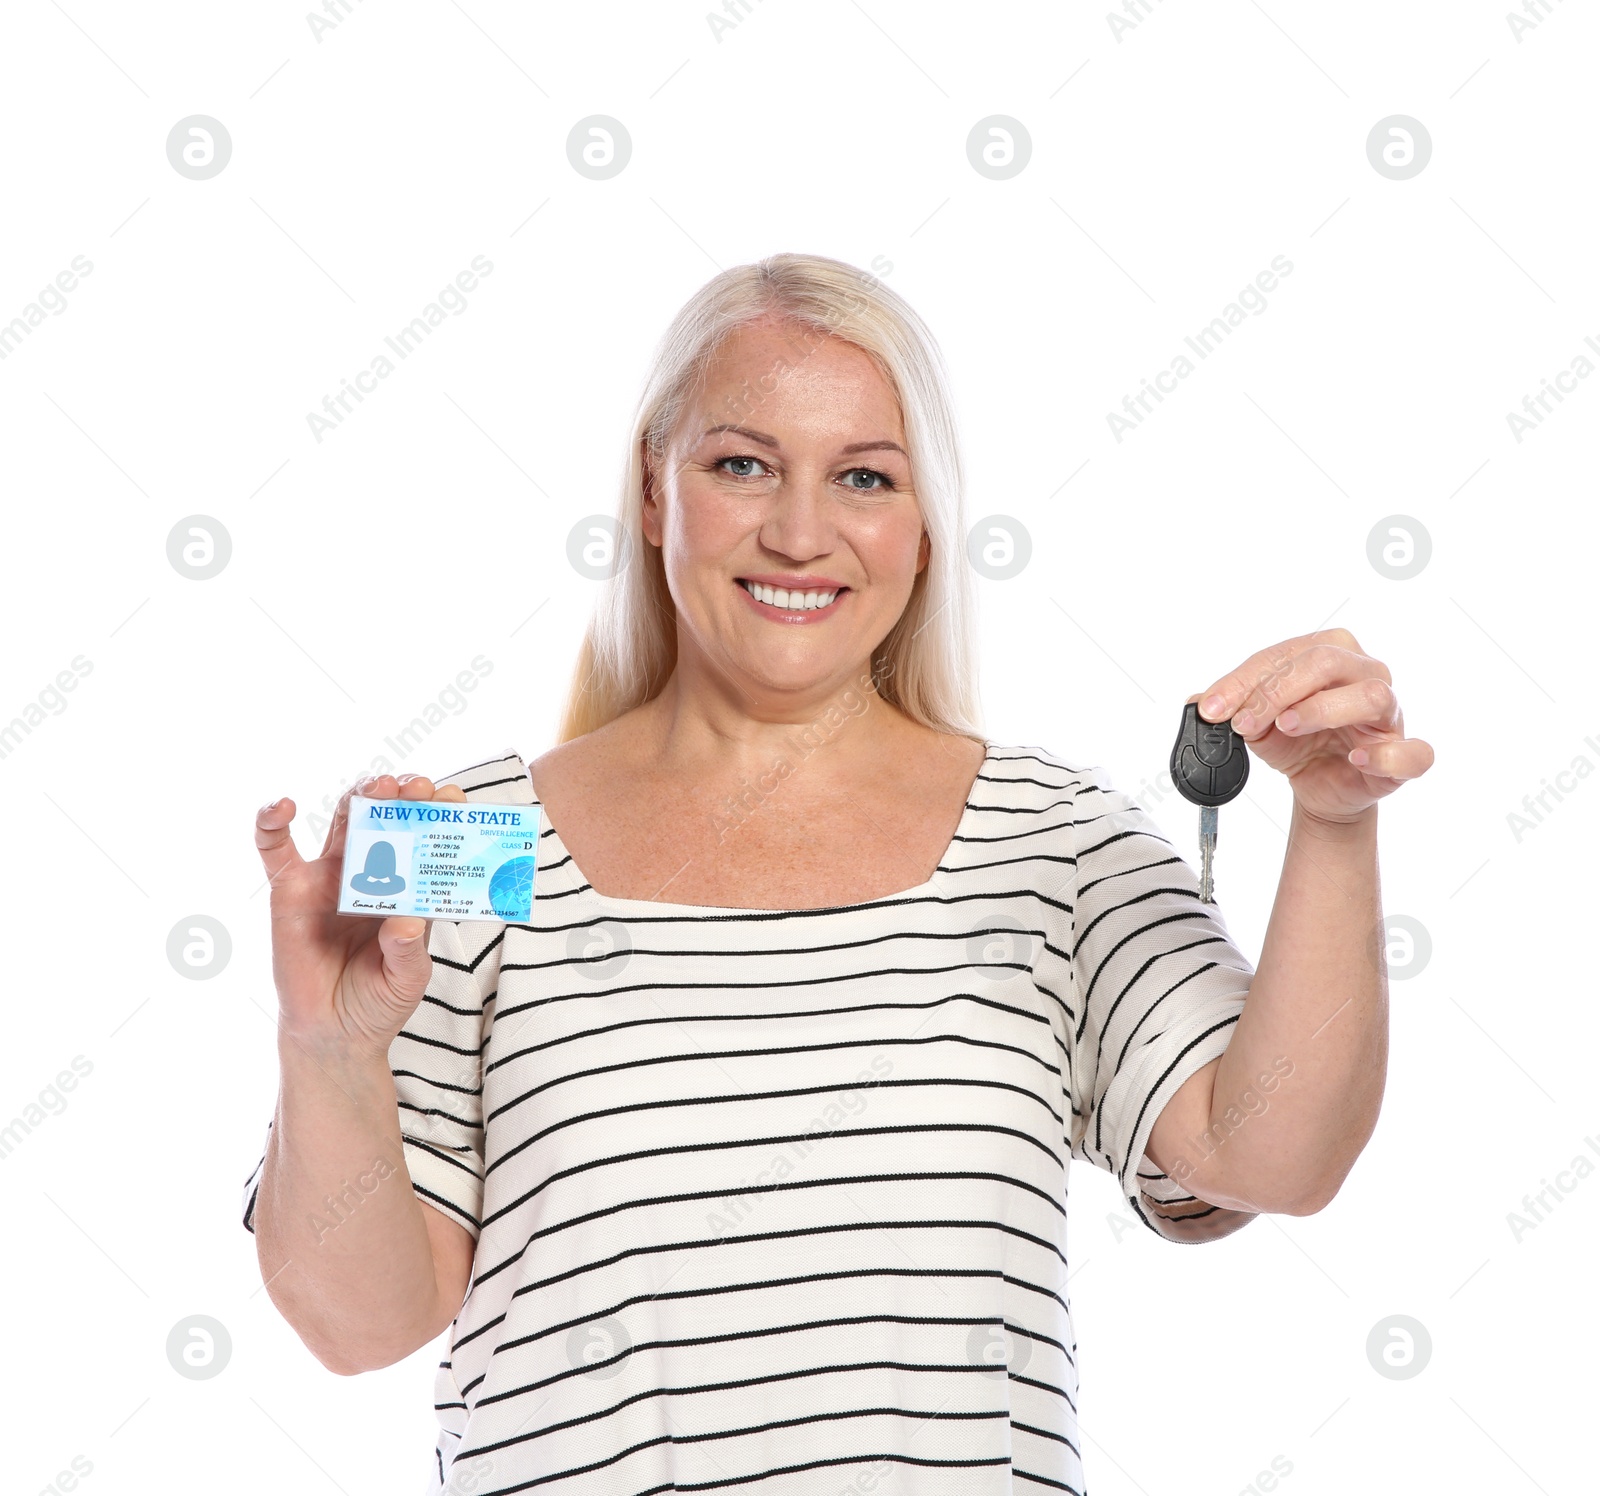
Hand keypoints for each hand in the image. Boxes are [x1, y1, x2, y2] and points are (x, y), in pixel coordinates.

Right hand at [254, 771, 467, 1056]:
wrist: (335, 1033)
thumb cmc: (379, 1001)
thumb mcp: (407, 979)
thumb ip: (408, 951)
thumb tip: (406, 922)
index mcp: (409, 888)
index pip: (427, 841)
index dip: (439, 816)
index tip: (452, 799)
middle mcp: (373, 873)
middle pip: (388, 821)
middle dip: (404, 798)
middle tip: (419, 788)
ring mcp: (332, 877)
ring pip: (344, 822)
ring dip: (360, 797)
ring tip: (379, 785)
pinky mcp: (291, 889)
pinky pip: (275, 849)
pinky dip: (272, 822)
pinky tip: (282, 806)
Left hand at [1188, 627, 1433, 825]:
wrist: (1319, 787)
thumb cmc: (1295, 742)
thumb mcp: (1254, 722)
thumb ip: (1229, 708)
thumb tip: (1198, 702)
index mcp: (1330, 654)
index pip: (1286, 654)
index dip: (1244, 680)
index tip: (1213, 709)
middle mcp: (1366, 674)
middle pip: (1328, 662)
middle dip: (1277, 691)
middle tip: (1244, 722)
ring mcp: (1390, 716)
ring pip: (1372, 695)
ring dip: (1323, 709)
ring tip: (1287, 728)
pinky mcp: (1403, 757)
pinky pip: (1412, 752)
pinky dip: (1386, 754)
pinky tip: (1357, 758)